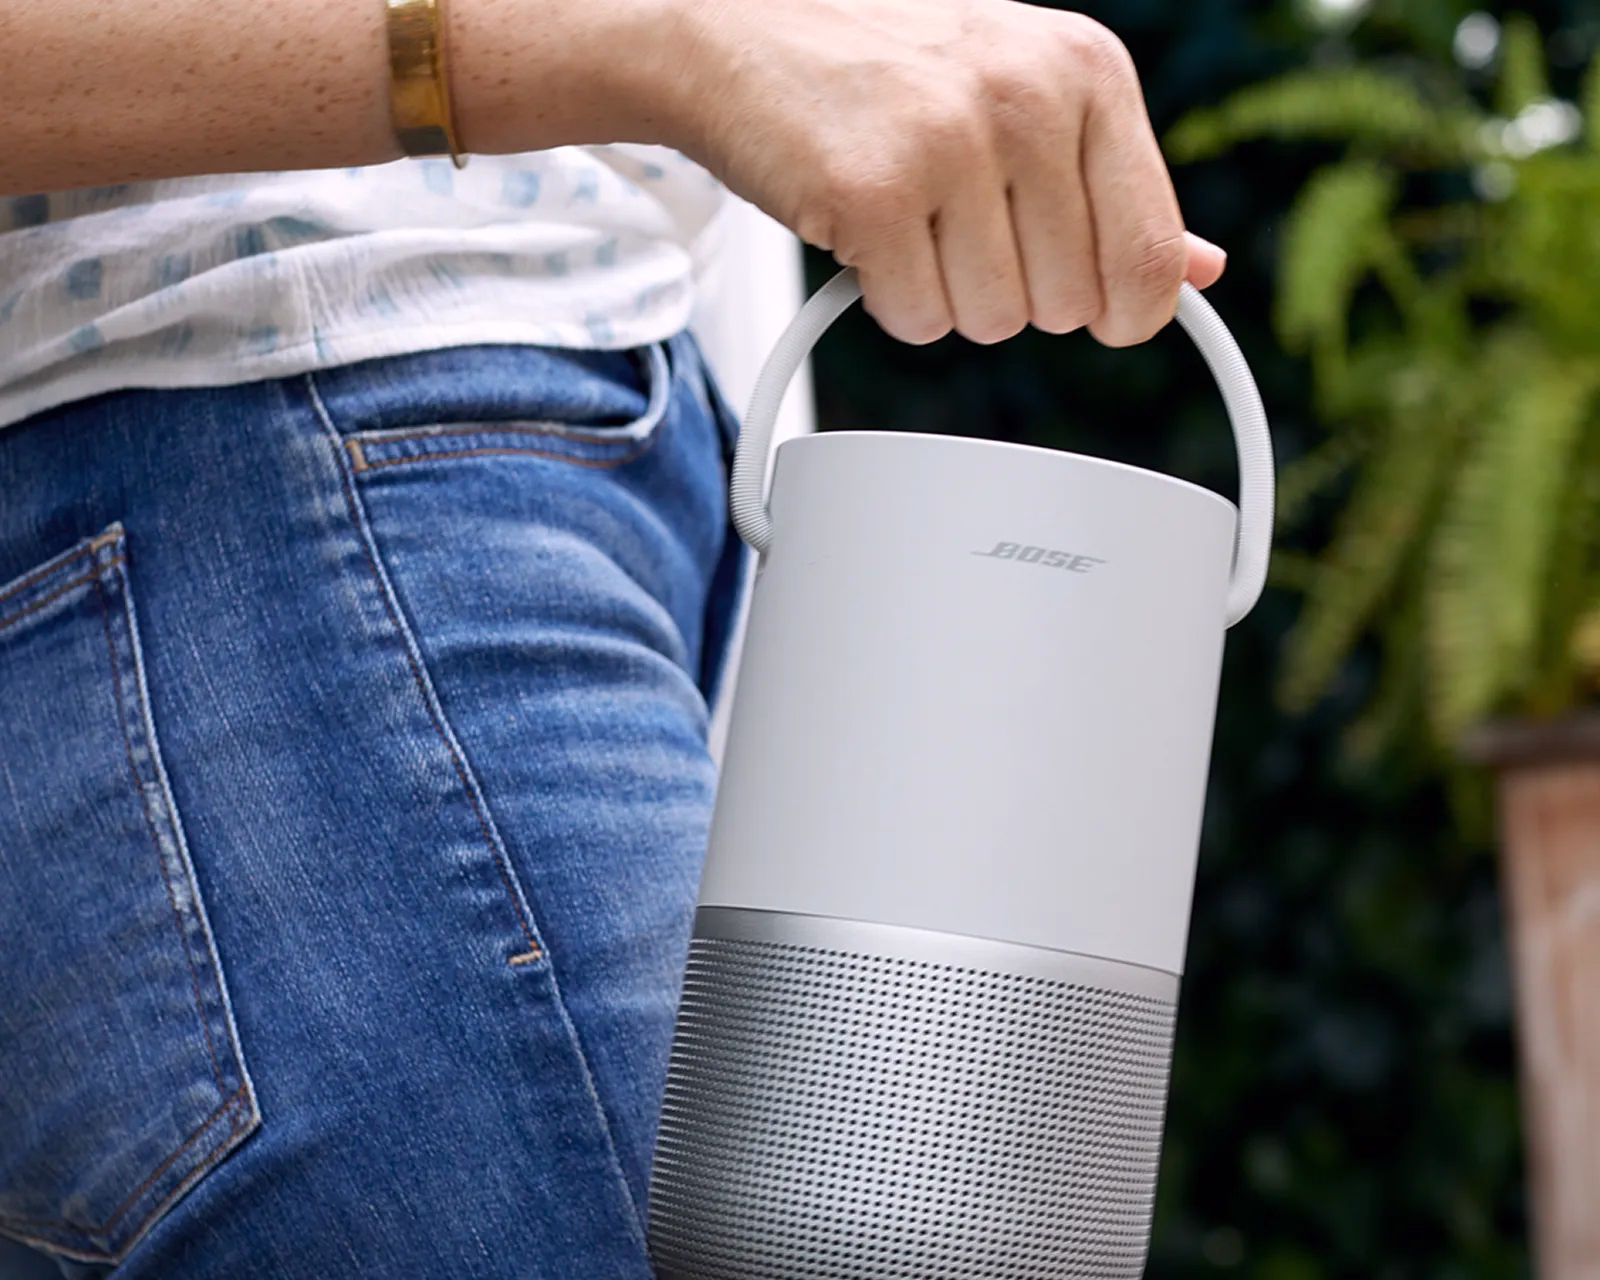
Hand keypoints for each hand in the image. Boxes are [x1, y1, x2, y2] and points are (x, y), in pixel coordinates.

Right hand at [656, 0, 1224, 345]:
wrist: (740, 38)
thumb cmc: (889, 77)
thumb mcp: (1027, 100)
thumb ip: (1114, 186)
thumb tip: (1200, 269)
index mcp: (1087, 69)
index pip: (1152, 254)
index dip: (1123, 311)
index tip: (1091, 308)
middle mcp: (1030, 94)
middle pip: (1069, 306)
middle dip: (1015, 294)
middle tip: (960, 229)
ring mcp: (950, 140)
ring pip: (994, 321)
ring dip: (947, 297)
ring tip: (910, 220)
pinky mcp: (875, 191)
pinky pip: (920, 321)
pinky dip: (890, 301)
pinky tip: (868, 233)